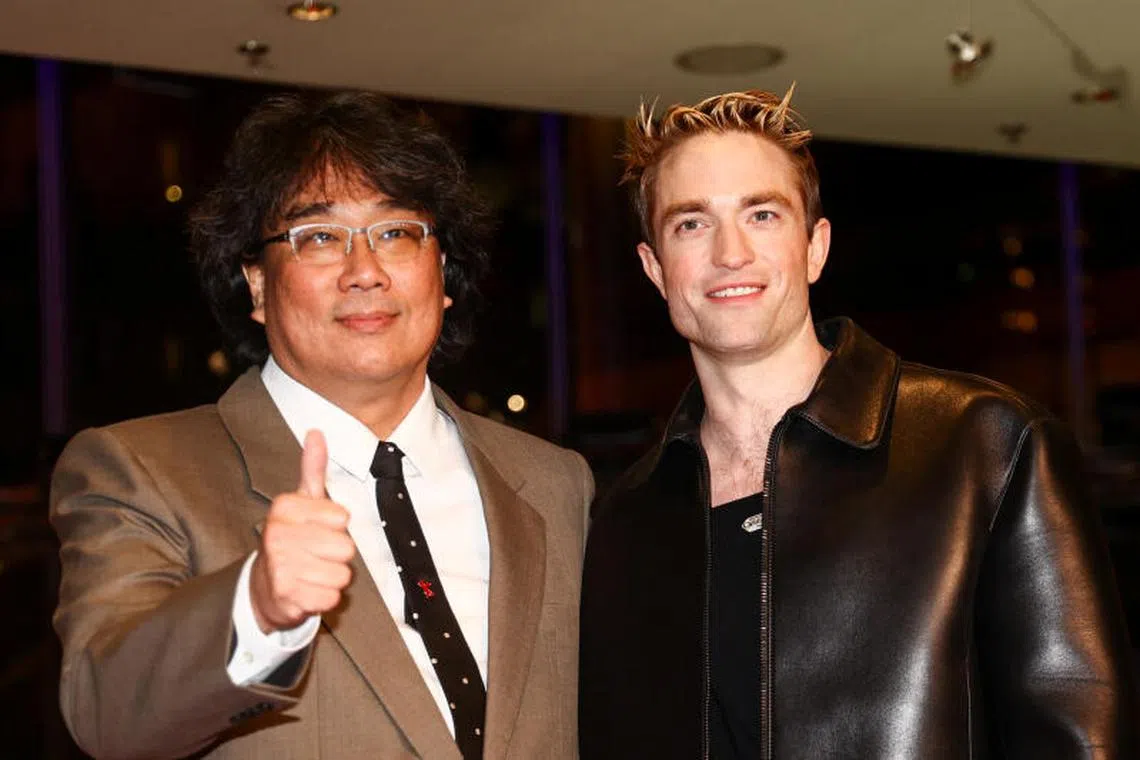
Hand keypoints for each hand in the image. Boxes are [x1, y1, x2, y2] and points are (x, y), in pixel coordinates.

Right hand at [250, 429, 354, 633]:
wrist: (264, 587)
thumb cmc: (291, 540)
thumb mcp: (301, 502)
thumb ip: (312, 469)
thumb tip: (316, 432)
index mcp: (284, 508)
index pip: (342, 518)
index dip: (337, 527)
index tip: (317, 528)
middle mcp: (277, 535)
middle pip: (346, 548)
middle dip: (337, 555)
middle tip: (315, 555)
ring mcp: (280, 567)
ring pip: (342, 574)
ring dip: (332, 577)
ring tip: (311, 573)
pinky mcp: (286, 597)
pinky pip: (331, 597)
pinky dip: (324, 598)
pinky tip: (307, 591)